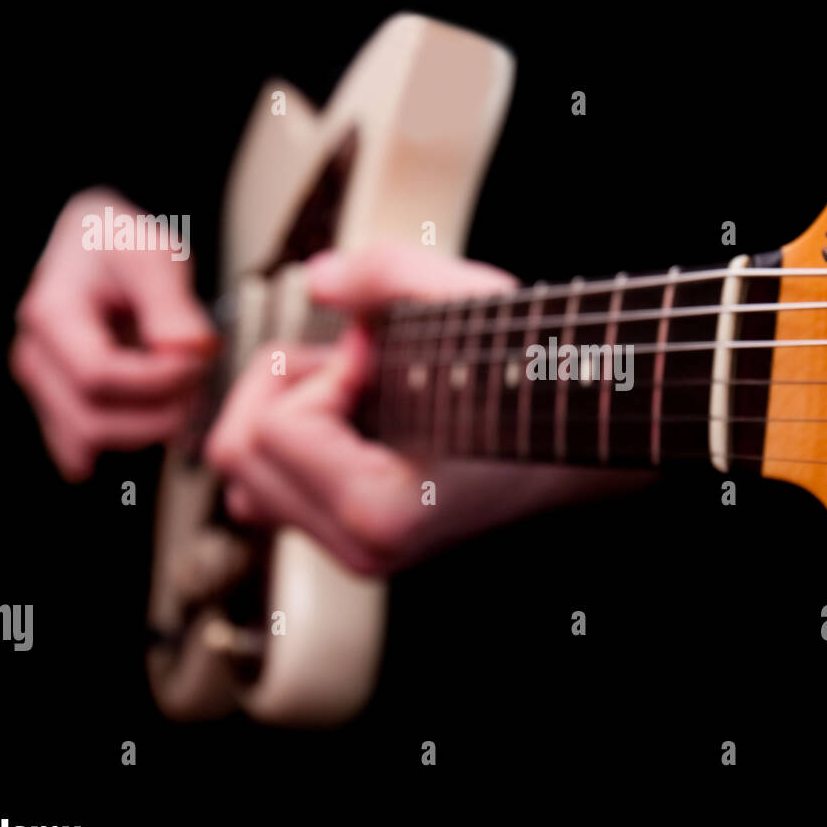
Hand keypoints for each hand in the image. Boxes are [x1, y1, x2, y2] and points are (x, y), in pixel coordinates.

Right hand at [12, 188, 215, 479]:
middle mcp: (36, 357)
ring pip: (91, 441)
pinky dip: (127, 441)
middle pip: (92, 421)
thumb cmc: (121, 247)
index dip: (158, 380)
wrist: (97, 248)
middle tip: (201, 379)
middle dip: (160, 412)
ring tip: (187, 389)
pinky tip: (161, 423)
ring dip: (151, 428)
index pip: (98, 375)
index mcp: (51, 315)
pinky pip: (82, 448)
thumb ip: (172, 303)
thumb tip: (191, 349)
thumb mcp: (153, 254)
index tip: (200, 360)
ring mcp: (42, 386)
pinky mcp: (58, 406)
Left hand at [205, 246, 648, 575]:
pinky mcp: (362, 540)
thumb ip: (381, 273)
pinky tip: (359, 417)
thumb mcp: (468, 304)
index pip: (274, 428)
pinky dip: (298, 444)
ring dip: (287, 418)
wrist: (587, 428)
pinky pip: (276, 491)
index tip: (382, 353)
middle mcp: (366, 549)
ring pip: (247, 480)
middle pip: (239, 458)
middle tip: (358, 366)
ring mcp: (364, 552)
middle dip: (288, 392)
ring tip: (359, 390)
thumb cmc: (540, 378)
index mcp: (383, 512)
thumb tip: (318, 279)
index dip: (324, 370)